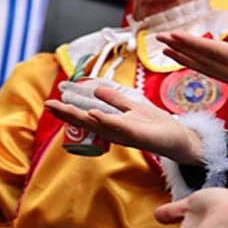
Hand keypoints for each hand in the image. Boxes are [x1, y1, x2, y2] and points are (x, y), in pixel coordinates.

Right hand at [44, 82, 202, 163]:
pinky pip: (119, 127)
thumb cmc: (156, 125)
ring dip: (81, 116)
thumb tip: (96, 88)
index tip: (50, 102)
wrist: (179, 139)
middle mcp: (115, 130)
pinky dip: (105, 120)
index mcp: (112, 123)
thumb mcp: (133, 107)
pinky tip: (93, 114)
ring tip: (64, 108)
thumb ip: (115, 99)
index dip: (68, 110)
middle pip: (87, 122)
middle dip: (67, 114)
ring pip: (99, 125)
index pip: (86, 116)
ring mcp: (125, 134)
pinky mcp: (139, 135)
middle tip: (48, 105)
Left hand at [157, 11, 227, 108]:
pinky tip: (195, 64)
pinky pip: (218, 76)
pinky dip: (203, 67)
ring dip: (188, 60)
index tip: (172, 36)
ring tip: (168, 50)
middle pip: (205, 62)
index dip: (192, 43)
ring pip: (209, 71)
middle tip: (159, 38)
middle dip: (181, 49)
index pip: (214, 52)